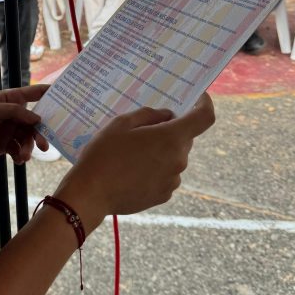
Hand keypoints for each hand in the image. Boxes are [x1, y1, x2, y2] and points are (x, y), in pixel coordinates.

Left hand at [0, 85, 50, 162]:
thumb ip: (14, 111)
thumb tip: (36, 118)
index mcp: (9, 100)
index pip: (31, 93)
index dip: (46, 92)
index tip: (62, 93)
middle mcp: (13, 114)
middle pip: (33, 123)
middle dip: (39, 134)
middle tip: (44, 145)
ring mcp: (10, 130)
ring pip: (28, 138)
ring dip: (28, 148)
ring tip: (24, 157)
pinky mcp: (6, 144)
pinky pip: (19, 150)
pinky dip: (20, 155)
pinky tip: (18, 160)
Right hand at [58, 95, 214, 222]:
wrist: (91, 194)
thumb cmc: (104, 154)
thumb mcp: (121, 123)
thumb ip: (149, 115)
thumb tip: (167, 116)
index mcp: (171, 138)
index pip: (204, 117)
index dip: (204, 104)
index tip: (197, 98)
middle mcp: (178, 161)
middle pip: (184, 138)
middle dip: (170, 131)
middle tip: (143, 130)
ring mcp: (173, 181)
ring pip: (174, 157)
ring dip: (160, 152)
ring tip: (131, 155)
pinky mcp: (164, 195)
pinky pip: (166, 175)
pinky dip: (155, 170)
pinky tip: (131, 171)